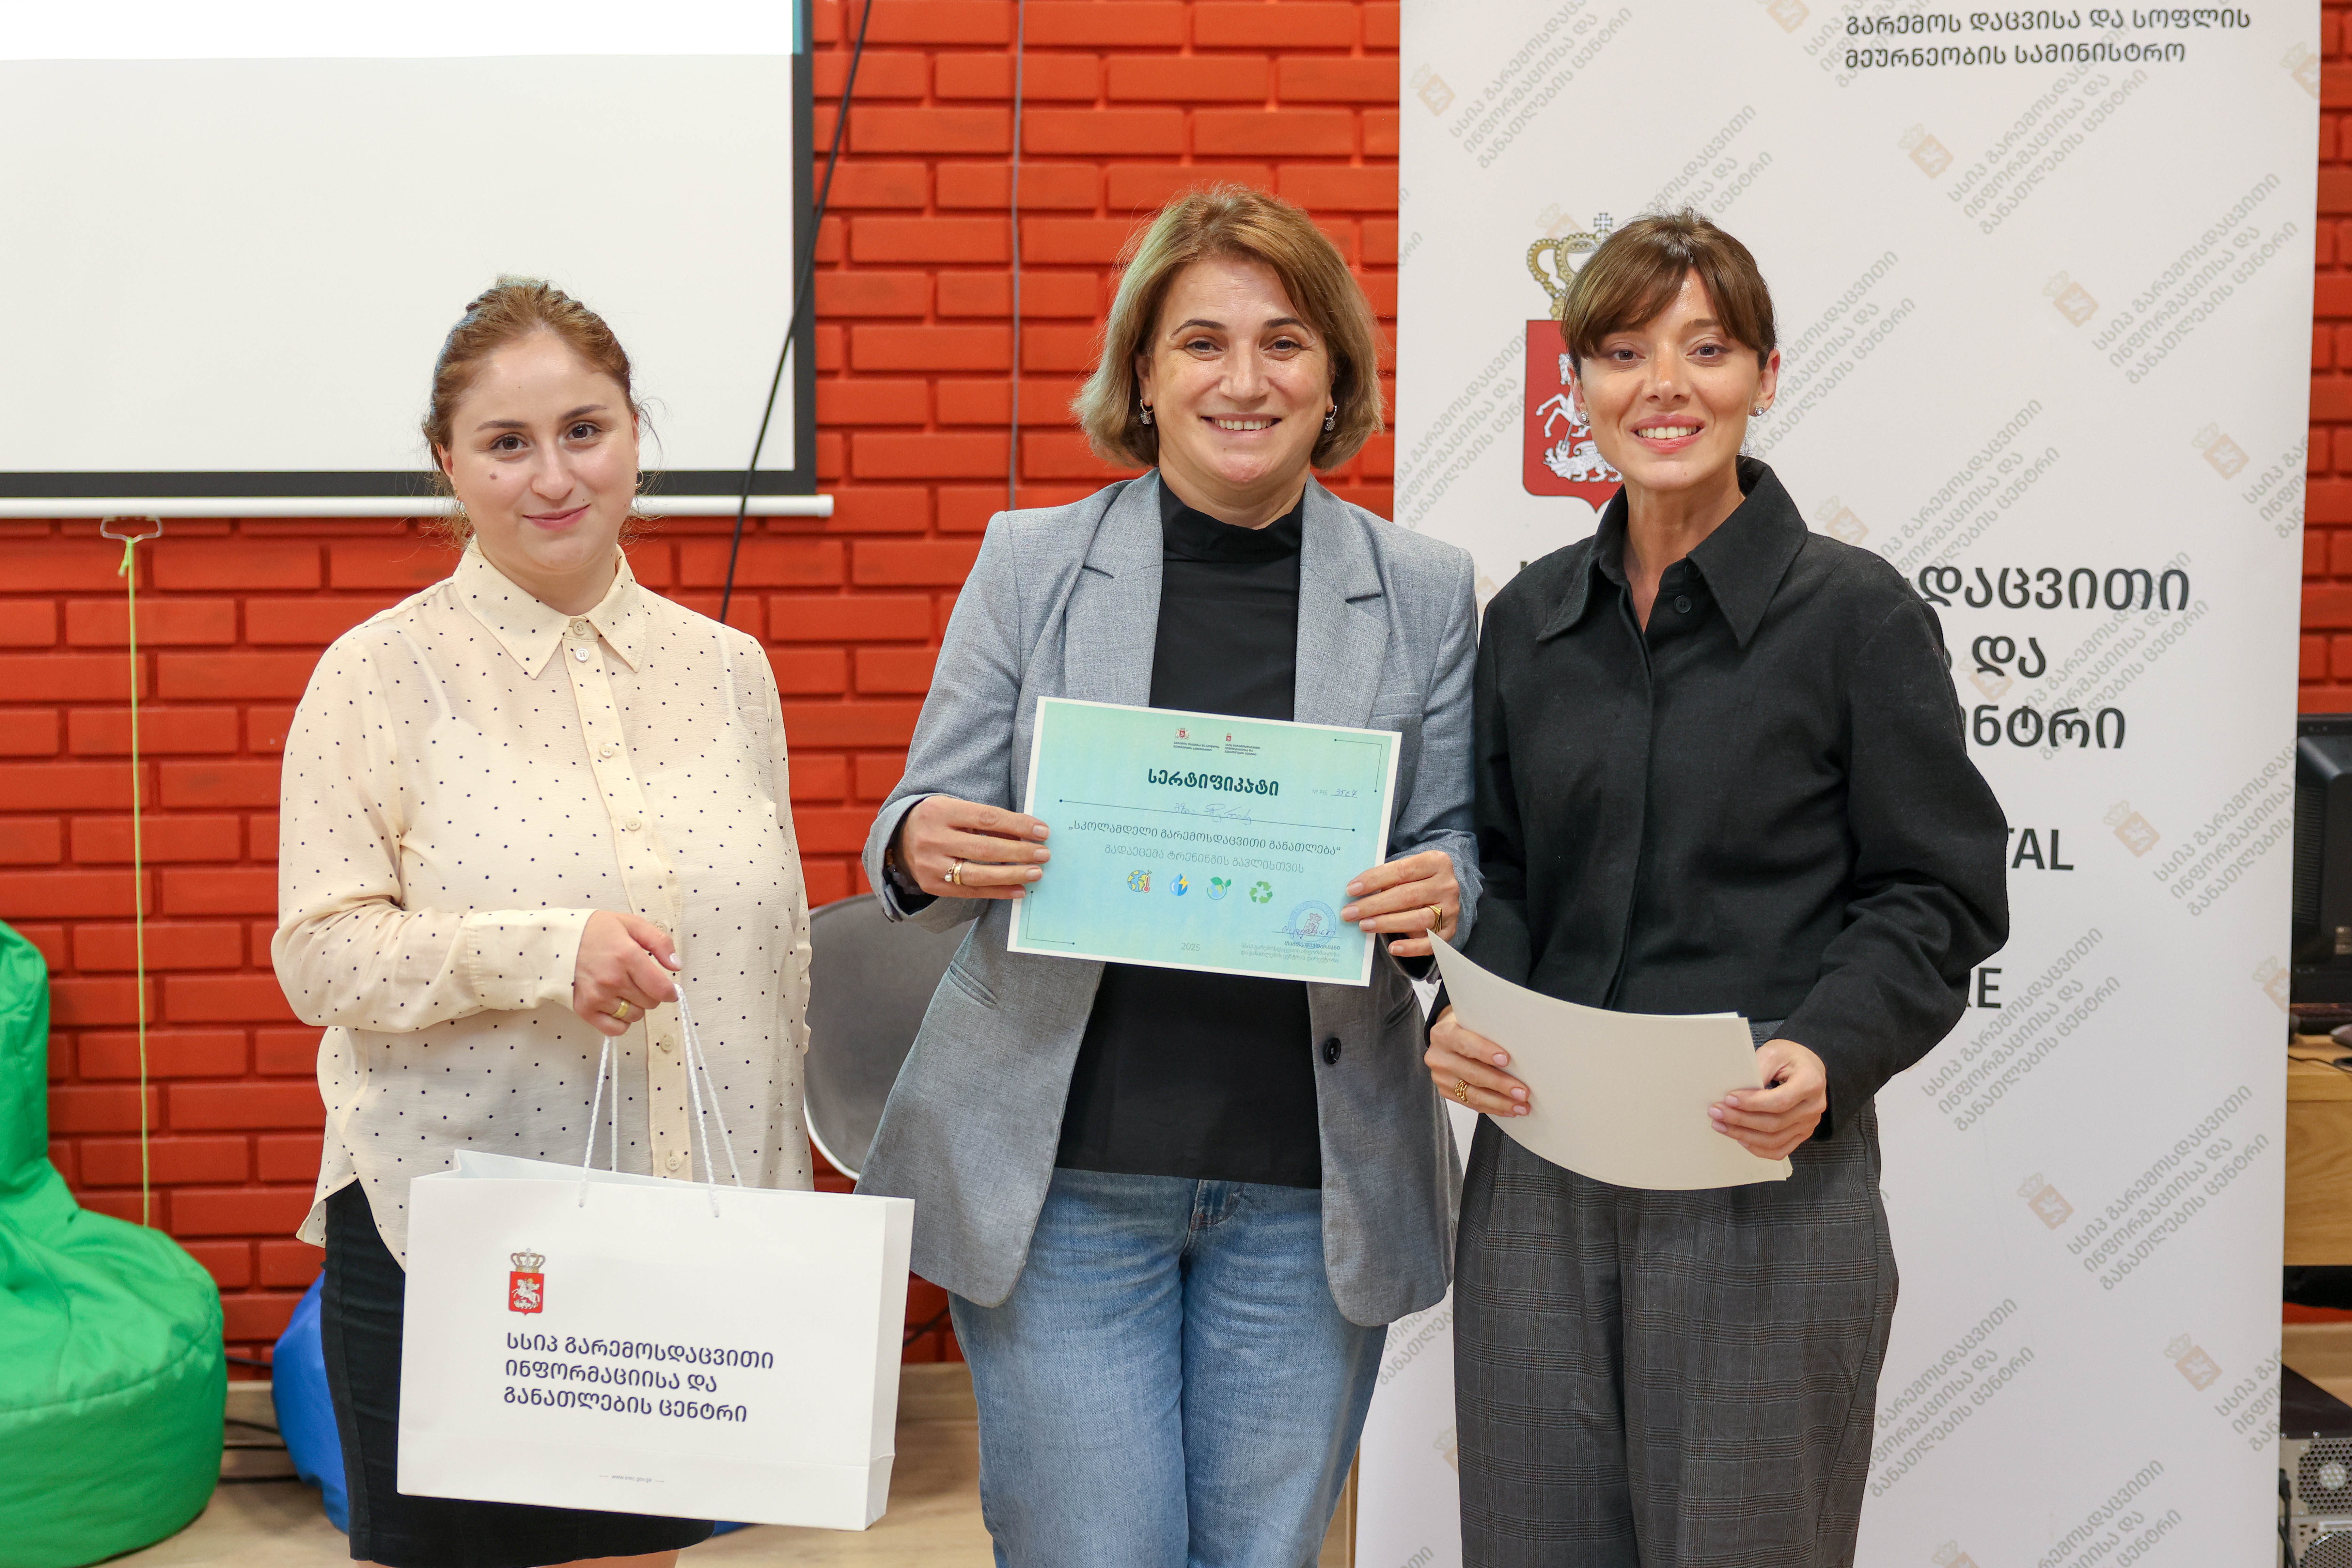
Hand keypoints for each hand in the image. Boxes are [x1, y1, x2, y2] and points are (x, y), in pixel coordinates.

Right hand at [571, 910, 680, 1036]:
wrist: (557, 940)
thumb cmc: (597, 931)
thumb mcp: (632, 924)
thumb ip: (660, 943)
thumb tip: (677, 966)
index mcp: (627, 956)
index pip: (661, 989)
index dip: (670, 992)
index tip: (668, 989)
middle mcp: (612, 980)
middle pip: (650, 1003)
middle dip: (651, 993)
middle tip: (638, 980)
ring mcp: (597, 997)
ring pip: (634, 1016)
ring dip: (635, 1006)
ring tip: (623, 988)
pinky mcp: (584, 1009)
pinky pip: (615, 1029)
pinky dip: (620, 1021)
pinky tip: (615, 1004)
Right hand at [892, 795, 1050, 900]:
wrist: (899, 839)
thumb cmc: (939, 820)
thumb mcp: (957, 809)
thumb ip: (987, 820)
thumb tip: (1028, 834)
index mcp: (939, 811)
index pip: (986, 818)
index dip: (1017, 825)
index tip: (1043, 831)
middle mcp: (932, 838)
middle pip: (984, 848)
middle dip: (1019, 852)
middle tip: (1044, 854)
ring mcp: (930, 865)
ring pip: (978, 874)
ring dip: (1012, 875)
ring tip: (1036, 873)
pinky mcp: (932, 885)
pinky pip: (970, 891)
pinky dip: (997, 892)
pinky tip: (1018, 890)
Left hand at [1340, 849, 1458, 959]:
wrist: (1443, 892)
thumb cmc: (1415, 880)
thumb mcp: (1405, 870)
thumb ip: (1387, 878)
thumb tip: (1356, 893)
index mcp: (1436, 862)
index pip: (1401, 870)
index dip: (1374, 880)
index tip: (1351, 890)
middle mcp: (1447, 885)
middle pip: (1407, 895)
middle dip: (1374, 905)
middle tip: (1349, 913)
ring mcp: (1451, 909)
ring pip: (1418, 919)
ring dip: (1387, 924)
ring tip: (1364, 926)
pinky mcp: (1450, 930)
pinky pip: (1431, 942)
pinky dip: (1411, 947)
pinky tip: (1393, 948)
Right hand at [1423, 1006, 1527, 1117]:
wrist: (1448, 1039)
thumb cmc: (1468, 1029)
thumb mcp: (1475, 1021)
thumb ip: (1490, 1031)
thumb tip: (1522, 1046)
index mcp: (1444, 1034)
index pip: (1465, 1044)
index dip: (1485, 1052)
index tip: (1506, 1060)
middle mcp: (1439, 1056)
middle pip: (1472, 1073)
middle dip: (1500, 1084)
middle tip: (1523, 1092)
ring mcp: (1441, 1077)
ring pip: (1473, 1094)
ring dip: (1500, 1102)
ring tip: (1521, 1106)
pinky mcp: (1446, 1091)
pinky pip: (1472, 1103)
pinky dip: (1493, 1108)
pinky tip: (1509, 1109)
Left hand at [1710, 1039, 1826, 1159]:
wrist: (1807, 1067)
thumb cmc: (1790, 1058)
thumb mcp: (1773, 1053)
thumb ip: (1758, 1070)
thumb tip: (1738, 1091)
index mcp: (1810, 1083)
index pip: (1779, 1101)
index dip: (1752, 1103)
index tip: (1729, 1099)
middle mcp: (1813, 1106)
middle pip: (1774, 1123)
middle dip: (1741, 1119)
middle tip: (1716, 1112)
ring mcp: (1809, 1123)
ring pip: (1774, 1140)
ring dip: (1743, 1135)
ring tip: (1721, 1125)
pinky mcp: (1801, 1133)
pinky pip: (1780, 1150)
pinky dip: (1758, 1148)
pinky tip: (1740, 1139)